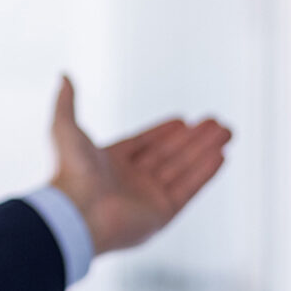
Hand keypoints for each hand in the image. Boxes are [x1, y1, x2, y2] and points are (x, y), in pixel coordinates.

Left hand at [50, 75, 231, 254]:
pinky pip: (189, 188)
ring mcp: (147, 198)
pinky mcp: (162, 213)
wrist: (76, 213)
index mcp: (109, 164)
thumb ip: (66, 103)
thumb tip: (63, 76)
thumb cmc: (69, 172)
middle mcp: (130, 181)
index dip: (163, 132)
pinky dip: (205, 171)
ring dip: (205, 149)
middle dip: (194, 138)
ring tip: (226, 132)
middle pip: (169, 154)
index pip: (144, 144)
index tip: (182, 120)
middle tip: (215, 122)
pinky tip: (221, 154)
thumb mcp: (64, 128)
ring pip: (183, 168)